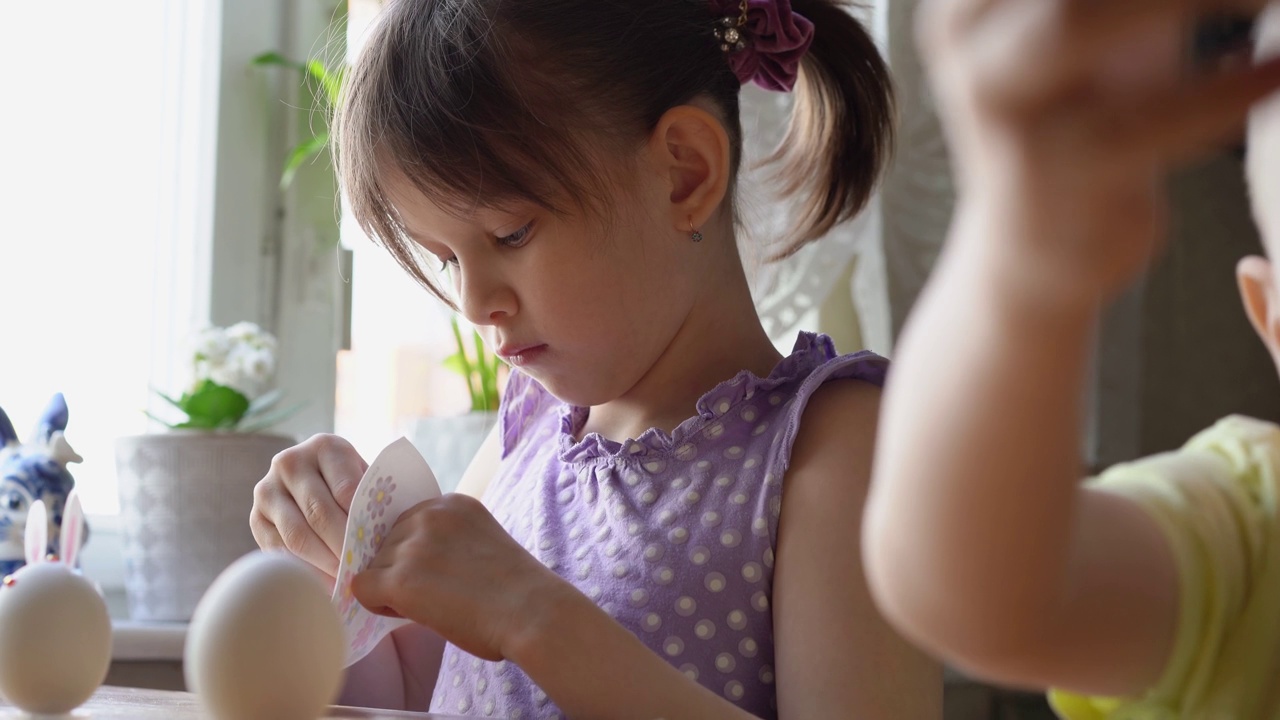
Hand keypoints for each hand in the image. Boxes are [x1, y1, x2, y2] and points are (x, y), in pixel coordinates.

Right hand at [250, 434, 367, 586]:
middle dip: (343, 547)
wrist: (316, 479)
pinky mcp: (256, 517)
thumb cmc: (353, 484)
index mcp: (326, 446)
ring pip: (297, 535)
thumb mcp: (366, 478)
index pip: (346, 489)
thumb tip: (384, 535)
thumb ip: (374, 497)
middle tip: (361, 571)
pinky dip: (302, 568)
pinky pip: (278, 549)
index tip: (376, 548)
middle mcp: (290, 462)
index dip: (361, 523)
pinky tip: (322, 582)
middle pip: (320, 513)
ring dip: (323, 562)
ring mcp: (268, 489)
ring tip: (345, 580)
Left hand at [351, 493, 571, 662]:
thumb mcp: (481, 541)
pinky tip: (411, 613)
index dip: (415, 552)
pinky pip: (362, 588)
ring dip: (391, 588)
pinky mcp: (400, 579)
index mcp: (451, 503)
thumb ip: (447, 539)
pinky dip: (378, 604)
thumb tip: (410, 563)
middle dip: (401, 569)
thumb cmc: (517, 591)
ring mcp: (412, 545)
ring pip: (373, 566)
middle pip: (386, 543)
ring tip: (430, 604)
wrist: (532, 612)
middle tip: (436, 593)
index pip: (407, 523)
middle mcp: (428, 515)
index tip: (439, 573)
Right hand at [918, 0, 1279, 300]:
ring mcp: (1000, 111)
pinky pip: (1143, 121)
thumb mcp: (1086, 24)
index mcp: (970, 3)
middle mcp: (967, 46)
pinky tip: (1275, 69)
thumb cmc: (1081, 117)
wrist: (1040, 248)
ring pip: (1076, 23)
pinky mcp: (1048, 174)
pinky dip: (1222, 89)